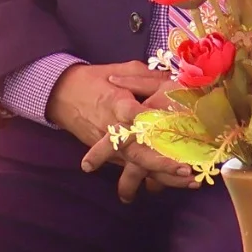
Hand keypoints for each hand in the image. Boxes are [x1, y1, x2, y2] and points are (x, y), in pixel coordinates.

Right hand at [51, 61, 195, 200]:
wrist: (60, 94)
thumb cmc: (93, 79)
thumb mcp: (119, 69)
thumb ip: (145, 75)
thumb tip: (172, 76)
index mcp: (116, 103)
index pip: (129, 113)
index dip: (144, 118)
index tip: (166, 125)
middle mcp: (113, 129)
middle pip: (136, 151)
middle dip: (161, 162)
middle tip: (186, 168)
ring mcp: (111, 146)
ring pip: (137, 166)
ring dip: (163, 176)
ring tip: (190, 181)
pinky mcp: (110, 154)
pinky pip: (133, 169)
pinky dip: (154, 178)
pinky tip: (178, 183)